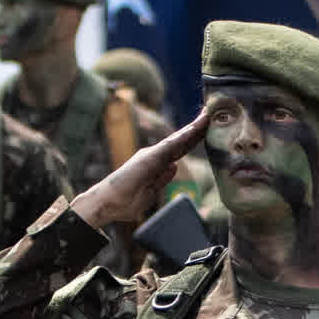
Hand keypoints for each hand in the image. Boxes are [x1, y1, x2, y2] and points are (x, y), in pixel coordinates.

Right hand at [74, 105, 214, 234]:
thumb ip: (162, 179)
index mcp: (156, 164)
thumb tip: (173, 166)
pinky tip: (195, 127)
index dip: (193, 140)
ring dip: (193, 128)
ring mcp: (152, 155)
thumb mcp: (150, 191)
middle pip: (181, 142)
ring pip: (178, 140)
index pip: (179, 150)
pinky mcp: (149, 157)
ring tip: (208, 116)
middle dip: (197, 129)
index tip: (207, 130)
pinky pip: (171, 145)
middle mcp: (154, 155)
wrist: (107, 203)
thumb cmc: (125, 201)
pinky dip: (184, 135)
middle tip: (211, 115)